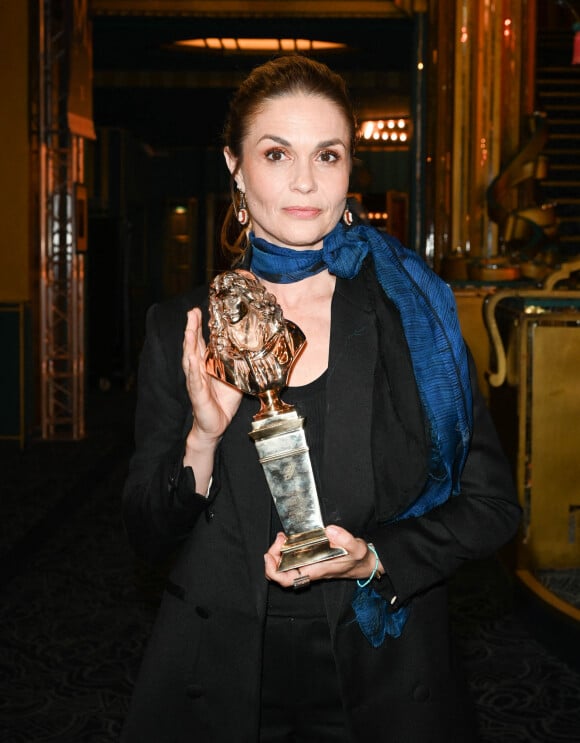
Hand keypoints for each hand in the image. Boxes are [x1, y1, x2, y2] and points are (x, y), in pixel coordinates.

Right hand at [182, 308, 241, 443]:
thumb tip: (254, 350)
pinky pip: (195, 380)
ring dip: (188, 344)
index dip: (200, 326)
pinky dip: (193, 369)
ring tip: (188, 330)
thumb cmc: (223, 400)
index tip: (200, 310)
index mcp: (206, 364)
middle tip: (192, 312)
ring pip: (190, 359)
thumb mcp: (236, 378)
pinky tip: (191, 359)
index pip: (202, 342)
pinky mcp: (197, 394)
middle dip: (191, 328)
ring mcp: (195, 381)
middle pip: (192, 345)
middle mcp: (198, 370)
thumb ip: (239, 364)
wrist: (216, 425)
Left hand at [263, 525, 382, 586]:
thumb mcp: (356, 548)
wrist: (363, 563)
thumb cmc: (358, 559)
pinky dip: (285, 550)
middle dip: (273, 556)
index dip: (273, 571)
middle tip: (279, 539)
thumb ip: (345, 539)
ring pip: (283, 566)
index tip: (269, 555)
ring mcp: (308, 566)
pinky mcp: (309, 560)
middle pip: (280, 572)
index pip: (287, 579)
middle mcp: (308, 570)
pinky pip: (291, 560)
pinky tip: (288, 540)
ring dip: (278, 552)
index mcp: (315, 570)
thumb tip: (330, 530)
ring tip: (282, 538)